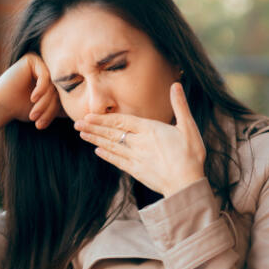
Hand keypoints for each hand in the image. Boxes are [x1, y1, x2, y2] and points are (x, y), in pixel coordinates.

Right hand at [0, 53, 62, 136]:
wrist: (0, 106)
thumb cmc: (21, 109)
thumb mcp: (48, 110)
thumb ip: (64, 107)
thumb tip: (86, 113)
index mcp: (54, 79)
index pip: (63, 95)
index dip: (55, 111)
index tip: (43, 124)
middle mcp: (49, 69)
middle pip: (59, 90)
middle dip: (49, 108)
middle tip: (40, 122)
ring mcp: (41, 63)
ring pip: (52, 84)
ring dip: (45, 102)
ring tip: (34, 115)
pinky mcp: (32, 59)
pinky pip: (45, 76)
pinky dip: (41, 89)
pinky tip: (32, 98)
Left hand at [74, 83, 205, 196]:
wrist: (186, 184)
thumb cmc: (191, 155)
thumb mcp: (189, 127)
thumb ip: (180, 105)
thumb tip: (176, 84)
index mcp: (150, 130)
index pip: (122, 121)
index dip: (104, 118)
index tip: (89, 115)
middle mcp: (139, 143)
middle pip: (112, 133)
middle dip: (94, 128)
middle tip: (77, 124)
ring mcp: (136, 158)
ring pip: (111, 146)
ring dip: (96, 140)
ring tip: (82, 135)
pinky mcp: (137, 171)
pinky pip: (117, 161)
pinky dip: (107, 156)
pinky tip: (98, 151)